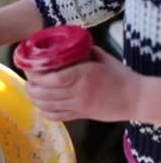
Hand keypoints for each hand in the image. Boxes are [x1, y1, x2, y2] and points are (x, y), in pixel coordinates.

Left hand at [24, 46, 140, 121]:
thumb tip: (67, 46)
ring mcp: (79, 106)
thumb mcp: (103, 58)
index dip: (38, 77)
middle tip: (27, 82)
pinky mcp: (81, 115)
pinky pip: (57, 116)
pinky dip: (45, 112)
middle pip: (47, 93)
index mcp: (85, 75)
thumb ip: (84, 52)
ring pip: (49, 106)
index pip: (55, 78)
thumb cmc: (121, 76)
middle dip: (32, 88)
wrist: (135, 98)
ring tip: (30, 92)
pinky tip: (40, 106)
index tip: (30, 71)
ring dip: (35, 100)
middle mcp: (79, 92)